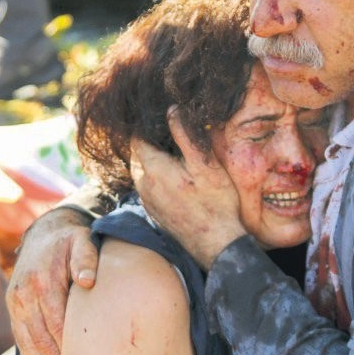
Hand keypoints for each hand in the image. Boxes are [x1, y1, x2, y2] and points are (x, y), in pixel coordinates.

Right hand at [6, 207, 97, 354]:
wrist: (46, 231)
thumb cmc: (71, 240)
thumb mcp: (82, 240)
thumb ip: (87, 258)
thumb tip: (88, 281)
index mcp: (43, 280)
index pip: (57, 321)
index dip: (68, 346)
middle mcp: (25, 293)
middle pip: (41, 337)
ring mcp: (16, 301)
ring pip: (28, 342)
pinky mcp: (13, 306)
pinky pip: (20, 338)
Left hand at [131, 107, 246, 268]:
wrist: (217, 245)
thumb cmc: (216, 203)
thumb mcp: (205, 164)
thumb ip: (185, 135)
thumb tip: (171, 109)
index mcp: (153, 169)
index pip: (137, 138)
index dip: (147, 127)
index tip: (161, 120)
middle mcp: (144, 185)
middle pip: (139, 154)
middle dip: (152, 143)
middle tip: (173, 137)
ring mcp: (148, 201)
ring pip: (143, 172)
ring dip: (155, 162)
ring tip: (178, 157)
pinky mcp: (154, 212)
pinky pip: (149, 187)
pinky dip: (158, 178)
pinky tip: (179, 179)